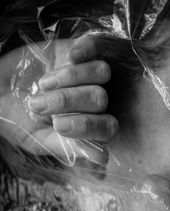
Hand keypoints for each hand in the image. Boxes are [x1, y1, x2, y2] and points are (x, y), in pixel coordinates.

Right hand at [0, 36, 117, 164]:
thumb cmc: (16, 119)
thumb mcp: (37, 139)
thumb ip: (69, 147)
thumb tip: (102, 158)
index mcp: (88, 124)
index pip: (107, 126)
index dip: (86, 125)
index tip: (57, 125)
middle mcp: (92, 99)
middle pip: (100, 98)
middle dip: (68, 101)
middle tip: (38, 104)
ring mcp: (87, 74)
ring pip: (101, 73)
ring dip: (71, 78)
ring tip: (43, 84)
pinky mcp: (78, 51)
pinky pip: (96, 47)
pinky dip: (86, 50)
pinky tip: (72, 56)